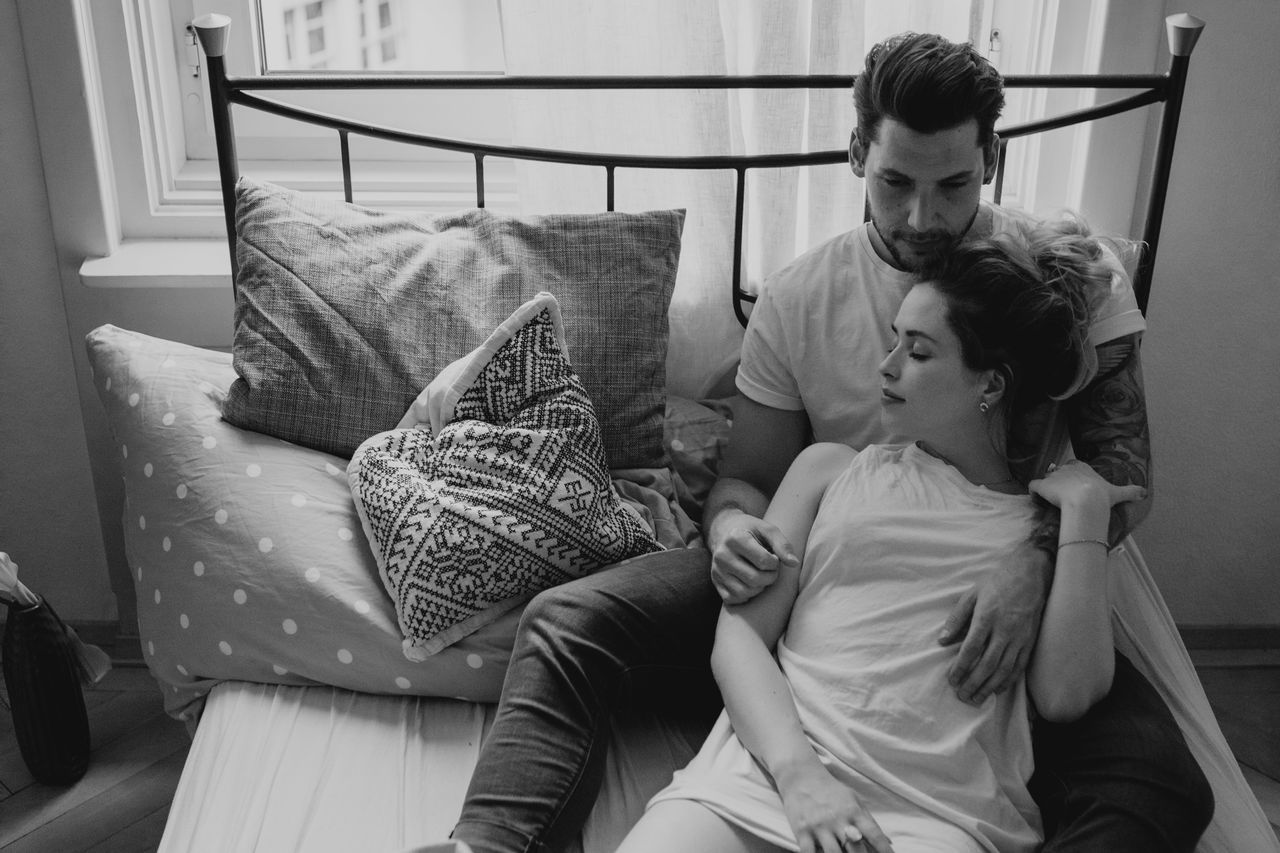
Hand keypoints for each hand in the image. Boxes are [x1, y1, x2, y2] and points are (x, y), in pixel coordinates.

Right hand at [708, 512, 798, 603]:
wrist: (724, 531)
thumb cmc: (750, 530)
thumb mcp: (767, 529)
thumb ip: (782, 544)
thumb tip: (794, 563)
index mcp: (735, 538)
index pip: (764, 561)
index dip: (775, 563)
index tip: (774, 557)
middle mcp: (722, 555)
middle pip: (755, 579)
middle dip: (770, 577)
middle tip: (770, 569)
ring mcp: (717, 570)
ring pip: (745, 592)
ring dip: (760, 587)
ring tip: (760, 575)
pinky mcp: (715, 582)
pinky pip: (734, 599)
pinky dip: (746, 595)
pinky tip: (749, 583)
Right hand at [776, 760, 894, 852]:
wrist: (800, 775)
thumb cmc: (830, 789)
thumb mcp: (853, 799)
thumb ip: (869, 821)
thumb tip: (888, 842)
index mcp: (853, 811)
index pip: (874, 834)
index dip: (884, 849)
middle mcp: (837, 819)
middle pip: (855, 849)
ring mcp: (818, 826)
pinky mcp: (801, 830)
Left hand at [938, 542, 1049, 704]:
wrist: (1030, 574)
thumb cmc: (997, 583)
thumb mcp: (971, 595)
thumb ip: (957, 618)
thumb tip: (942, 640)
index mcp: (986, 617)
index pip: (971, 649)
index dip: (960, 667)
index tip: (951, 680)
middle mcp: (1004, 630)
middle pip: (987, 664)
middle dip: (973, 683)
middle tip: (961, 696)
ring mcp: (1019, 637)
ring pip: (1004, 669)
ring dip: (989, 687)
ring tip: (976, 699)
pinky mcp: (1030, 641)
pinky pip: (1019, 666)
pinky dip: (1008, 681)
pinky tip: (997, 690)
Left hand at [1029, 459, 1145, 511]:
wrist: (1086, 502)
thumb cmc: (1101, 497)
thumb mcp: (1118, 493)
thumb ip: (1131, 491)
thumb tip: (1145, 492)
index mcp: (1083, 467)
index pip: (1074, 465)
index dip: (1072, 474)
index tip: (1074, 486)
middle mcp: (1066, 468)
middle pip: (1058, 471)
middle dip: (1058, 481)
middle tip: (1062, 496)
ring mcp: (1053, 476)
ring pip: (1046, 478)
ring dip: (1046, 488)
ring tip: (1049, 501)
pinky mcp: (1041, 485)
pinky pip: (1032, 487)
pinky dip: (1032, 494)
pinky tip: (1037, 502)